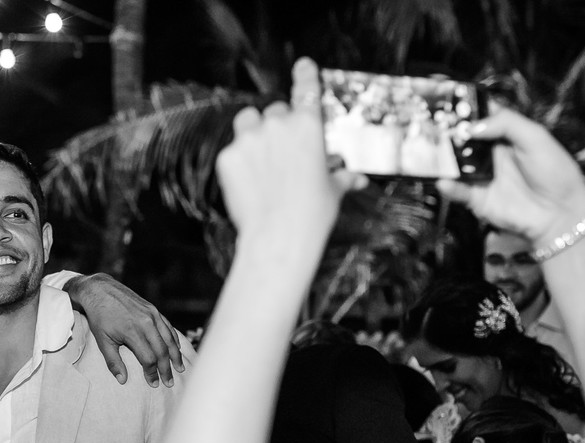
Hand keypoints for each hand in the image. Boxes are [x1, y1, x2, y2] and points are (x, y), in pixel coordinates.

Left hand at [65, 273, 184, 386]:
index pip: (148, 358)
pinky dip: (174, 339)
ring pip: (169, 339)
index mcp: (133, 332)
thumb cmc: (99, 317)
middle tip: (169, 382)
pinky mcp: (153, 309)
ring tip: (179, 368)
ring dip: (175, 355)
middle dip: (166, 369)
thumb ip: (113, 361)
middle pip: (162, 351)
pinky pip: (168, 326)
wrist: (100, 290)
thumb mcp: (103, 340)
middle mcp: (146, 323)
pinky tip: (176, 348)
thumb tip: (122, 380)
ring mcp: (152, 314)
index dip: (152, 373)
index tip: (153, 384)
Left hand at [216, 58, 364, 262]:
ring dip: (253, 132)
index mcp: (308, 126)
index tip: (303, 65)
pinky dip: (238, 161)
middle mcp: (277, 125)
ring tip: (260, 158)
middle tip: (282, 153)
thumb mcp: (332, 191)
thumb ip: (341, 177)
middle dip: (278, 127)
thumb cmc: (312, 214)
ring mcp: (249, 139)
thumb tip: (357, 179)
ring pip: (247, 122)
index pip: (306, 89)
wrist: (278, 237)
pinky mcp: (227, 157)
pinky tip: (248, 183)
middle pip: (275, 112)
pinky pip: (232, 150)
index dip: (305, 74)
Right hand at [436, 109, 584, 244]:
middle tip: (431, 125)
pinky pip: (457, 191)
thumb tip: (472, 126)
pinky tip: (444, 181)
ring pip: (454, 164)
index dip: (464, 109)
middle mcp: (488, 154)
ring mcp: (480, 176)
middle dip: (446, 132)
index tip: (447, 101)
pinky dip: (449, 187)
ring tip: (431, 152)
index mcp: (504, 135)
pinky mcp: (476, 198)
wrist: (559, 212)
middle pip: (460, 139)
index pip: (480, 117)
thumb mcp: (536, 138)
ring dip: (442, 159)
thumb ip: (507, 124)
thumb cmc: (554, 172)